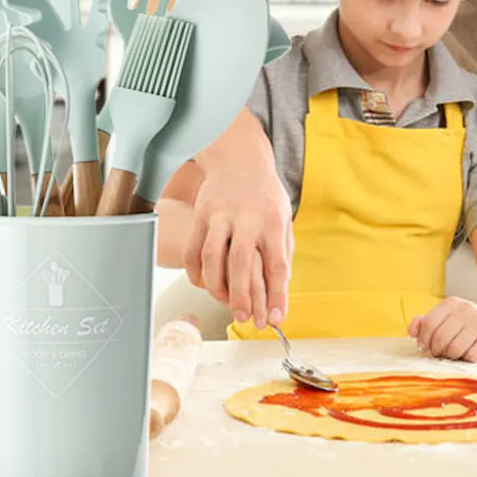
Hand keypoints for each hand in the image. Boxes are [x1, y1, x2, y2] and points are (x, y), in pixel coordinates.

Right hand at [182, 166, 292, 329]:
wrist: (240, 159)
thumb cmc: (265, 194)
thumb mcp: (284, 217)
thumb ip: (283, 251)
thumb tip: (280, 288)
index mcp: (273, 220)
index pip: (277, 264)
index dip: (278, 294)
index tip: (276, 318)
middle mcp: (246, 217)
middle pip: (240, 263)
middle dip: (242, 296)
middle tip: (244, 318)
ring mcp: (220, 215)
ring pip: (212, 257)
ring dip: (216, 287)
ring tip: (224, 302)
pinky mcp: (201, 214)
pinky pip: (192, 249)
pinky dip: (195, 271)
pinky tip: (203, 283)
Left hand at [409, 297, 476, 361]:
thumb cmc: (464, 322)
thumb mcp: (445, 317)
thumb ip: (425, 323)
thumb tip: (411, 331)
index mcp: (451, 303)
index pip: (429, 323)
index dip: (424, 340)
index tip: (425, 347)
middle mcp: (466, 309)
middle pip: (441, 338)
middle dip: (436, 351)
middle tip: (438, 354)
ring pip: (456, 349)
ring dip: (451, 357)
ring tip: (453, 354)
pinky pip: (472, 356)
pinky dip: (467, 359)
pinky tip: (468, 353)